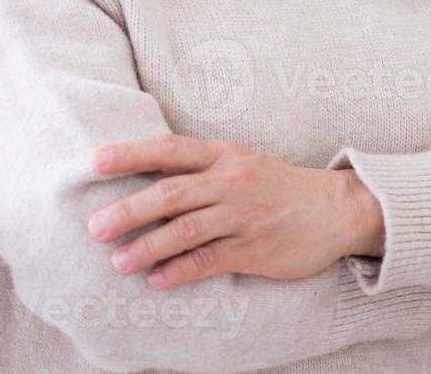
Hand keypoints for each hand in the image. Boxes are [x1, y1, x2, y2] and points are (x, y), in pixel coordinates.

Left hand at [87, 133, 362, 288]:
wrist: (335, 208)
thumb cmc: (277, 185)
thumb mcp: (241, 161)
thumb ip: (199, 167)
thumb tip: (145, 175)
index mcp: (223, 155)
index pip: (170, 148)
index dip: (131, 153)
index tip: (95, 161)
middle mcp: (231, 181)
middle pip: (172, 192)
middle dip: (130, 209)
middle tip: (95, 227)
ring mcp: (243, 215)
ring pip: (188, 229)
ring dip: (149, 246)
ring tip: (118, 262)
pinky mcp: (255, 249)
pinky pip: (211, 260)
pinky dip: (181, 270)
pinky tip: (157, 280)